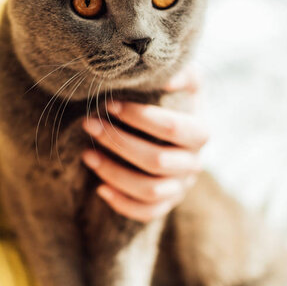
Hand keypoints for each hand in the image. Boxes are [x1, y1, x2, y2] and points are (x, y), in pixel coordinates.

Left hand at [82, 64, 207, 221]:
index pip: (174, 129)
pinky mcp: (166, 204)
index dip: (141, 117)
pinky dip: (122, 203)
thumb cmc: (171, 102)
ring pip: (150, 190)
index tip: (109, 104)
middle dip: (119, 142)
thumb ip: (182, 73)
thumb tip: (168, 78)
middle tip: (89, 124)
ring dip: (114, 172)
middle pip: (158, 161)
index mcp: (199, 133)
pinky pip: (147, 212)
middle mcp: (194, 163)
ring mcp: (180, 187)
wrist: (172, 134)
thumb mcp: (183, 83)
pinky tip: (99, 188)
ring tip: (87, 154)